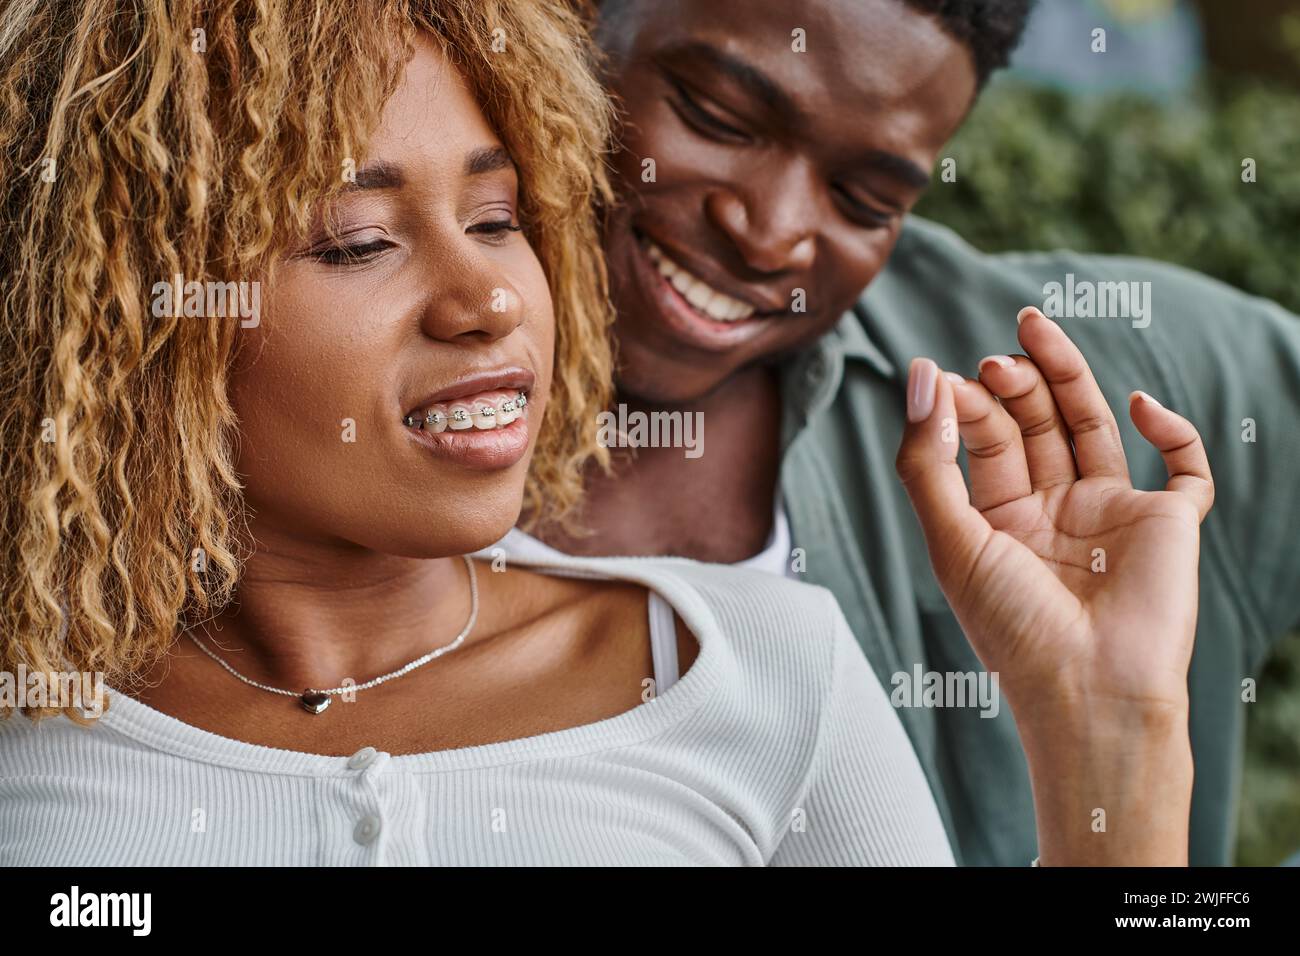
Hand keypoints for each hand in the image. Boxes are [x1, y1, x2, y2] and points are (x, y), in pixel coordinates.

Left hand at [895, 306, 1214, 863]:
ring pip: (1092, 426)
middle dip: (1012, 385)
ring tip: (1034, 330)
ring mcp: (1112, 513)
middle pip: (1034, 424)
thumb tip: (919, 374)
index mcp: (1000, 519)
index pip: (983, 441)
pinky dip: (1169, 429)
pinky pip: (1182, 466)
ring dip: (1067, 378)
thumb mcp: (952, 540)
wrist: (1089, 691)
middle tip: (993, 360)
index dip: (965, 405)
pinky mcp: (1168, 524)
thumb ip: (929, 460)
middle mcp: (1055, 510)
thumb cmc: (1012, 627)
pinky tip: (1135, 405)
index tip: (944, 379)